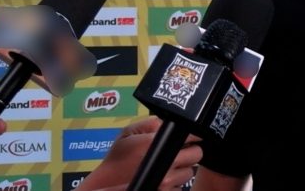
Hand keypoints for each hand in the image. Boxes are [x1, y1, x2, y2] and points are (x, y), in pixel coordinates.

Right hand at [76, 116, 202, 190]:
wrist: (107, 184)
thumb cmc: (118, 158)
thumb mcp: (129, 132)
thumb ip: (152, 122)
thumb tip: (173, 121)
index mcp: (154, 144)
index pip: (191, 135)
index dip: (192, 134)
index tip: (191, 136)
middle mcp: (164, 163)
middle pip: (197, 154)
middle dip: (189, 151)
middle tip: (178, 151)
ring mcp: (166, 181)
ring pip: (190, 171)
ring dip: (182, 167)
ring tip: (167, 165)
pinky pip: (181, 186)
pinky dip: (176, 182)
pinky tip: (163, 177)